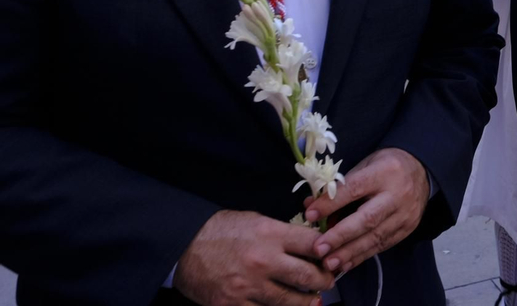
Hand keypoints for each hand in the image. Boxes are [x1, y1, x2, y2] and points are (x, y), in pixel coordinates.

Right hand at [173, 210, 332, 305]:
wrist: (183, 246)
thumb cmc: (221, 230)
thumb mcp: (256, 220)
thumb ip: (283, 233)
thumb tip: (311, 244)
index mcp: (270, 234)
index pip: (313, 244)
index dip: (328, 251)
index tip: (331, 256)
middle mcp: (263, 260)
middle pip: (308, 276)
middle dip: (325, 280)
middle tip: (328, 281)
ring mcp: (248, 286)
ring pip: (291, 300)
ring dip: (307, 301)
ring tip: (314, 299)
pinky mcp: (233, 304)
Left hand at [301, 148, 428, 274]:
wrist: (421, 171)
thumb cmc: (385, 167)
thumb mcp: (363, 166)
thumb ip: (339, 188)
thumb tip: (310, 207)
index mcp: (385, 172)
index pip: (354, 189)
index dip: (331, 203)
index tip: (309, 215)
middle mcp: (398, 194)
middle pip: (368, 218)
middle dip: (340, 236)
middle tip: (319, 249)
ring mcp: (405, 214)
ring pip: (376, 236)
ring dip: (350, 252)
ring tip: (329, 263)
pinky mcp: (408, 228)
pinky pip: (383, 245)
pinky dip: (362, 255)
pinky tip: (346, 264)